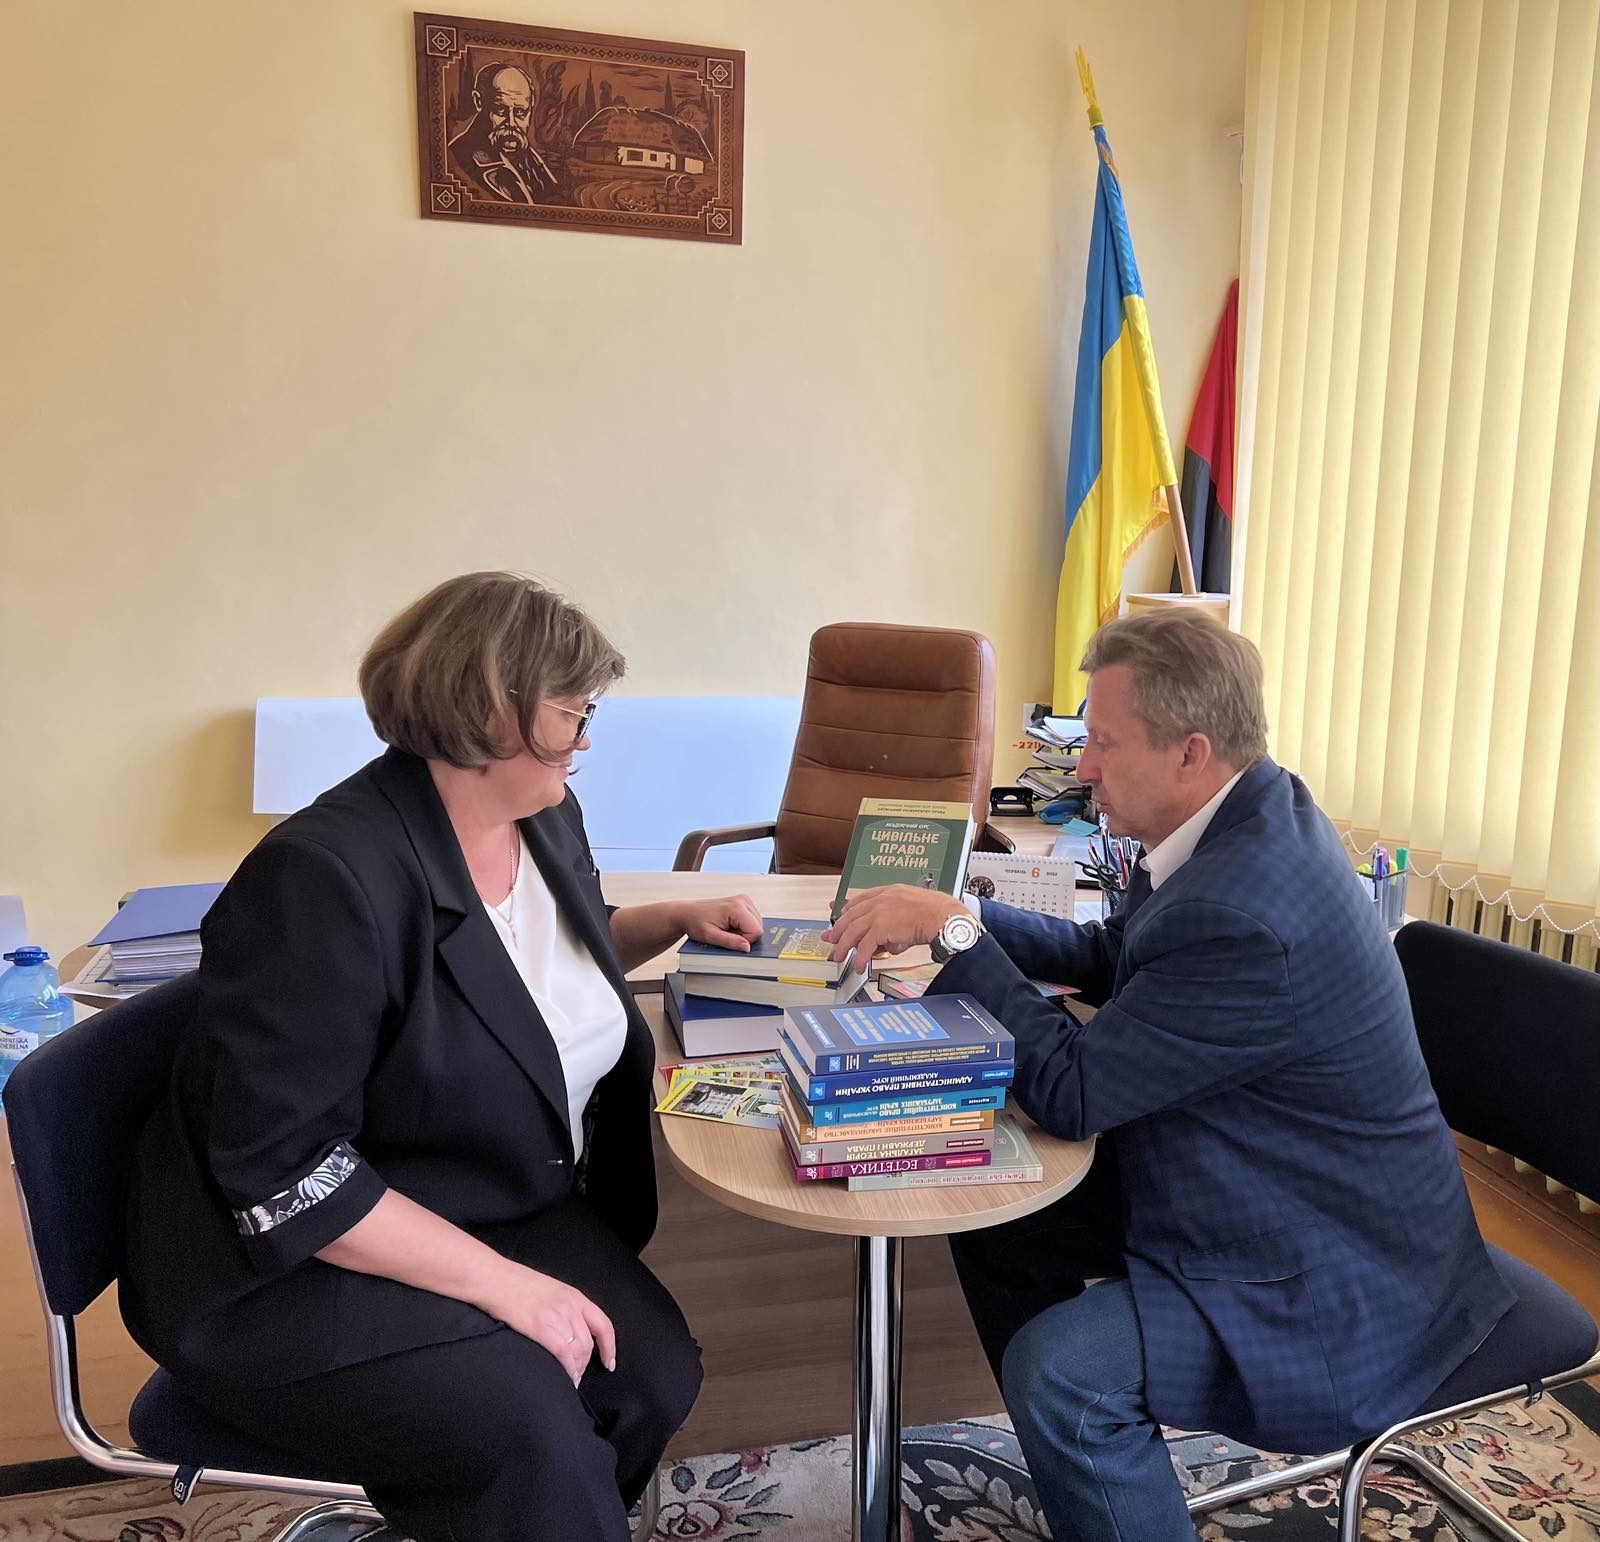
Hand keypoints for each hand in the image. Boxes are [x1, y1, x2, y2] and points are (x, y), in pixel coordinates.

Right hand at [479, 1262, 615, 1385]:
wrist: (494, 1278)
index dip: (609, 1347)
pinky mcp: (541, 1327)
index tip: (609, 1363)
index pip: (603, 1325)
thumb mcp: (550, 1291)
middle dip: (586, 1364)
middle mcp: (570, 1306)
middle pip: (589, 1343)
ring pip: (578, 1351)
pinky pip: (563, 1354)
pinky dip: (567, 1370)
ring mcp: (556, 1316)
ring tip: (569, 1381)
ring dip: (576, 1371)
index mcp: (574, 1296)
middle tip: (577, 1377)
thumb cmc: (516, 1285)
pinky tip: (565, 1378)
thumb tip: (569, 1332)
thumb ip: (563, 1307)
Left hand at [679, 894, 763, 950]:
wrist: (687, 913)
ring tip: (726, 928)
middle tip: (726, 933)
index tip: (729, 938)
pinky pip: (752, 920)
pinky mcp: (743, 903)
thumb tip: (747, 947)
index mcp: (737, 907)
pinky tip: (729, 925)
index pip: (756, 931)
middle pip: (758, 927)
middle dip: (744, 935)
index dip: (745, 940)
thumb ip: (730, 942)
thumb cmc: (696, 922)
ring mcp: (744, 900)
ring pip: (756, 924)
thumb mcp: (711, 936)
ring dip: (743, 931)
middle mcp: (743, 901)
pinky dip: (742, 926)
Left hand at [822, 886, 967, 963]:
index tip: (840, 919)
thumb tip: (890, 942)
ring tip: (840, 956)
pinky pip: (864, 945)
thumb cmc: (938, 914)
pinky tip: (859, 965)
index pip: (860, 900)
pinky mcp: (882, 927)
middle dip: (838, 929)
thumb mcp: (914, 910)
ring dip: (844, 946)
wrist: (945, 918)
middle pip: (851, 915)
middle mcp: (882, 899)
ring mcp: (880, 912)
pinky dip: (859, 957)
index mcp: (889, 891)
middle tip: (831, 939)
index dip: (847, 911)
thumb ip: (897, 922)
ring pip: (853, 930)